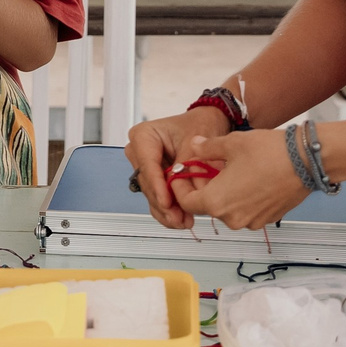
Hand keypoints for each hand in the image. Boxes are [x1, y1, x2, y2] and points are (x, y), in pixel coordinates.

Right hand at [125, 106, 234, 228]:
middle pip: (148, 184)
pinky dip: (168, 210)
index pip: (147, 165)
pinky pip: (157, 198)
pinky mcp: (154, 180)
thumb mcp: (196, 144)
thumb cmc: (199, 125)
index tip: (166, 202)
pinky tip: (179, 220)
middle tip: (178, 217)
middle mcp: (139, 152)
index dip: (157, 186)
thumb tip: (186, 191)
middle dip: (164, 203)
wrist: (206, 125)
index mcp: (143, 136)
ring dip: (166, 210)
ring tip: (182, 221)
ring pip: (152, 194)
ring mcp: (145, 167)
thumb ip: (188, 167)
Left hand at [174, 127, 310, 230]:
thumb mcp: (231, 144)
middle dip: (204, 188)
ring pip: (228, 209)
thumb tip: (194, 145)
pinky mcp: (267, 219)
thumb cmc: (267, 152)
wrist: (306, 161)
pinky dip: (242, 198)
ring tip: (229, 171)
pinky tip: (248, 179)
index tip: (182, 174)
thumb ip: (207, 148)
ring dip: (224, 193)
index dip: (180, 188)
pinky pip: (246, 211)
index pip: (186, 203)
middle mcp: (232, 218)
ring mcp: (251, 221)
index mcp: (216, 202)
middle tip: (206, 167)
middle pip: (207, 206)